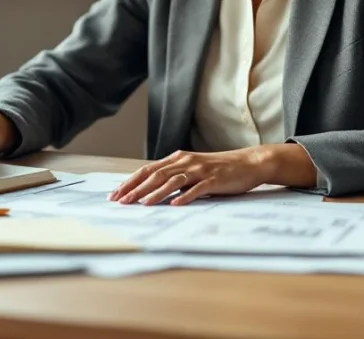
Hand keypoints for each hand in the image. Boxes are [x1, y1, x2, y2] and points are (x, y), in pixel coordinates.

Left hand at [108, 144, 316, 205]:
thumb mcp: (193, 169)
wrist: (248, 162)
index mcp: (177, 159)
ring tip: (142, 204)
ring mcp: (199, 170)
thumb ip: (174, 176)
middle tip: (121, 201)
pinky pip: (196, 189)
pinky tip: (174, 204)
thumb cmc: (219, 169)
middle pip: (155, 175)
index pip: (147, 170)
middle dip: (136, 189)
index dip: (130, 181)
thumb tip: (151, 189)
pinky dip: (184, 196)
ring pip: (172, 181)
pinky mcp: (214, 179)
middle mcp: (185, 162)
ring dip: (155, 193)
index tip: (115, 194)